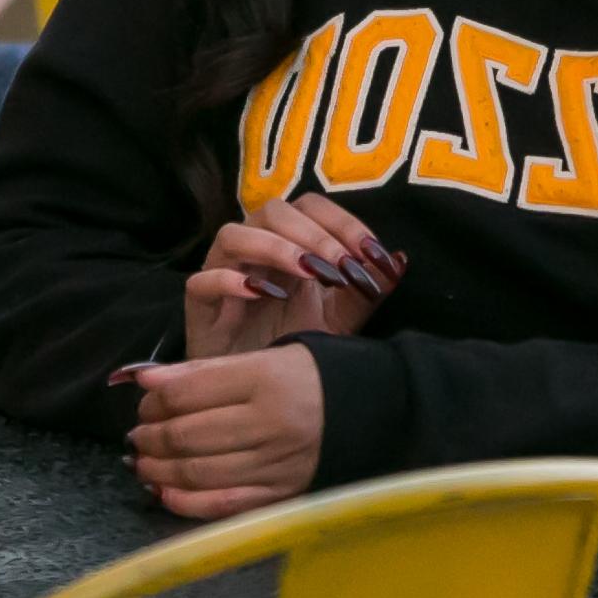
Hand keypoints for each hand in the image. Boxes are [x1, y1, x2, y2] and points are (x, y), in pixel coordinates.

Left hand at [124, 346, 323, 520]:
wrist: (372, 412)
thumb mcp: (263, 358)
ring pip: (198, 472)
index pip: (188, 391)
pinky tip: (164, 492)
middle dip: (151, 436)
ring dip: (158, 469)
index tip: (143, 399)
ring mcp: (275, 465)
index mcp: (265, 379)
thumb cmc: (309, 377)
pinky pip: (223, 505)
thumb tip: (148, 381)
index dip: (155, 398)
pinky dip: (186, 502)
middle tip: (138, 433)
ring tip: (143, 461)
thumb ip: (205, 370)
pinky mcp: (281, 495)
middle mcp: (270, 424)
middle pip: (187, 435)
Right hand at [179, 196, 400, 360]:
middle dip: (313, 235)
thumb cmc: (293, 343)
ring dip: (274, 247)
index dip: (342, 221)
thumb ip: (368, 289)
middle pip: (273, 210)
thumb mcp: (341, 317)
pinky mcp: (199, 305)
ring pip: (233, 233)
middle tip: (340, 266)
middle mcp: (253, 247)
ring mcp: (221, 272)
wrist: (255, 390)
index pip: (311, 206)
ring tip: (307, 273)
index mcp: (288, 240)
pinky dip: (231, 280)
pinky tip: (264, 294)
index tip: (371, 252)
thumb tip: (398, 259)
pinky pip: (203, 280)